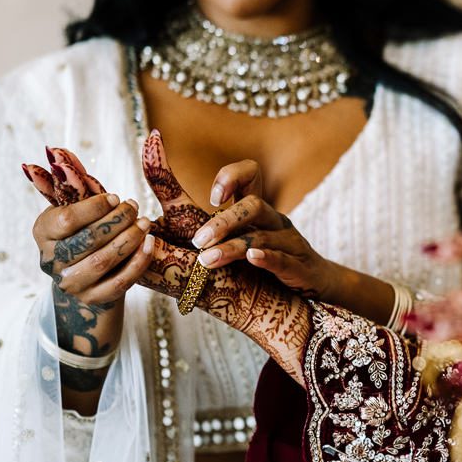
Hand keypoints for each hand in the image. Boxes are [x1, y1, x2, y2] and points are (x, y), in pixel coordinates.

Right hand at [24, 148, 154, 357]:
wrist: (90, 278)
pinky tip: (150, 244)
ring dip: (129, 239)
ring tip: (145, 223)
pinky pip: (119, 282)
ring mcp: (71, 283)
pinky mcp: (94, 299)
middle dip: (116, 221)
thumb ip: (72, 183)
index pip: (66, 220)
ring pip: (103, 261)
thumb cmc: (87, 231)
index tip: (115, 197)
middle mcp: (51, 261)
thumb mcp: (79, 208)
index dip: (93, 208)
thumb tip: (56, 148)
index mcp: (43, 233)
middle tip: (135, 207)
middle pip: (87, 240)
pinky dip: (138, 261)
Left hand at [137, 131, 312, 382]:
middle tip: (197, 241)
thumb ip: (202, 231)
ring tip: (207, 261)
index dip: (233, 176)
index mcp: (257, 210)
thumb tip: (149, 227)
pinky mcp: (299, 266)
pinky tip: (252, 259)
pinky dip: (268, 257)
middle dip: (223, 221)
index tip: (211, 196)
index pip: (251, 174)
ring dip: (232, 246)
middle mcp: (274, 220)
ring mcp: (290, 242)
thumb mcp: (236, 240)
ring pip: (263, 236)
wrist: (312, 288)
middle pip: (253, 205)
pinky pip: (284, 258)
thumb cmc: (265, 263)